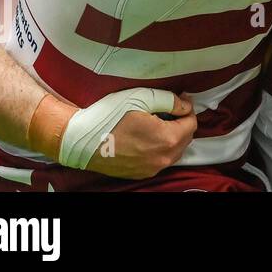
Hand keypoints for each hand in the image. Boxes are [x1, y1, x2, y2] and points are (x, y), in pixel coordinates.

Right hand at [73, 89, 196, 179]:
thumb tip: (185, 105)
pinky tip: (147, 136)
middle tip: (169, 109)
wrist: (79, 139)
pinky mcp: (140, 174)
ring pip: (175, 151)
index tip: (180, 99)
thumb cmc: (108, 116)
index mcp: (166, 139)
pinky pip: (160, 160)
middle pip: (186, 138)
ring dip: (173, 136)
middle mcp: (162, 158)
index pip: (192, 123)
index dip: (187, 109)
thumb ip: (170, 101)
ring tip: (158, 122)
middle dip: (181, 123)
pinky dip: (161, 148)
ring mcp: (151, 168)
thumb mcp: (142, 97)